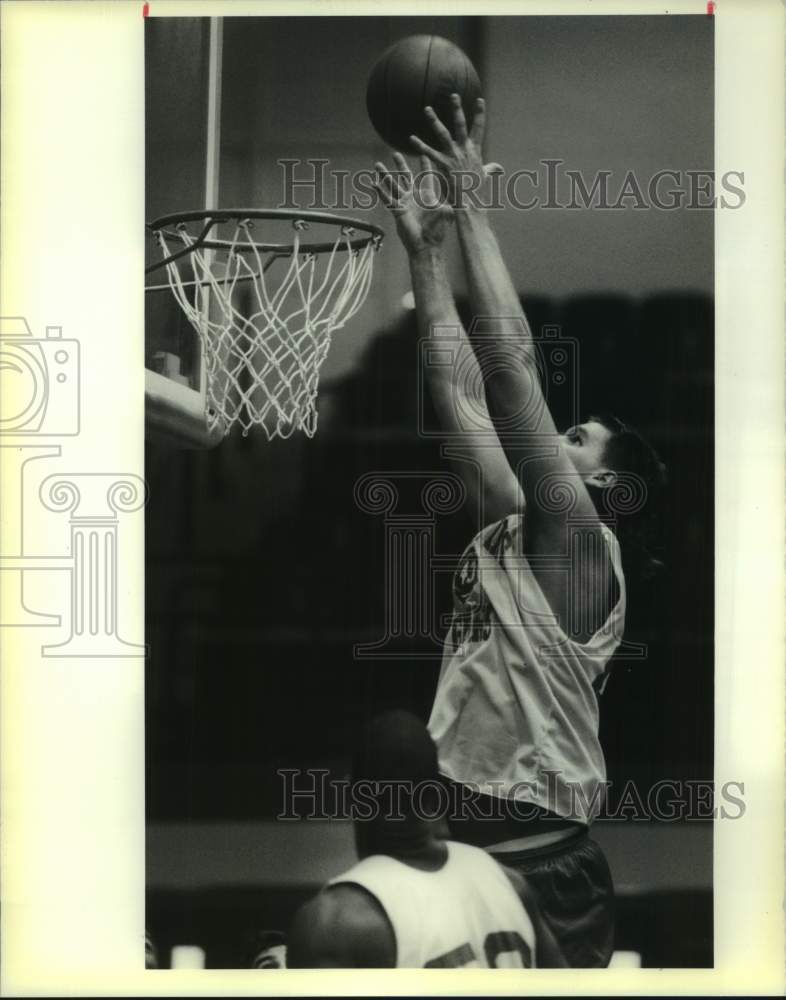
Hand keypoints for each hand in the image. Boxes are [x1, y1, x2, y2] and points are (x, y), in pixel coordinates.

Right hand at [374, 152, 453, 255]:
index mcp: (427, 196)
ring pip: (393, 185)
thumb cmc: (437, 231)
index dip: (425, 164)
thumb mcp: (448, 213)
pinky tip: (372, 183)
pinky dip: (380, 192)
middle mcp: (414, 197)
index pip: (426, 176)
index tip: (423, 152)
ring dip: (385, 175)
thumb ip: (454, 200)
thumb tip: (465, 193)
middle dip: (400, 165)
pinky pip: (387, 199)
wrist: (426, 246)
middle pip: (406, 177)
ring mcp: (405, 204)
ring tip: (377, 164)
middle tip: (395, 153)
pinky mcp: (397, 211)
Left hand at [410, 95, 493, 209]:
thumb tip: (497, 167)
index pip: (479, 128)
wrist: (472, 206)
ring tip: (426, 109)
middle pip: (461, 125)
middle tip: (453, 95)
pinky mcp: (444, 166)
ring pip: (443, 134)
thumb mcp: (486, 178)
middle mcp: (465, 151)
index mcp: (475, 152)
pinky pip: (430, 153)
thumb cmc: (478, 194)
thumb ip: (490, 170)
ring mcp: (454, 157)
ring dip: (434, 121)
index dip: (480, 114)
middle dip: (457, 109)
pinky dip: (420, 146)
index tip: (479, 100)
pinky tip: (412, 139)